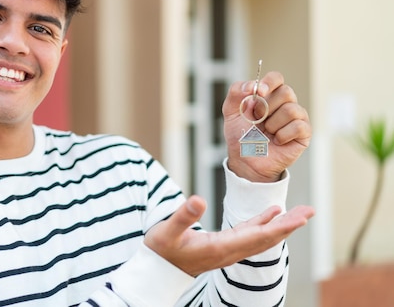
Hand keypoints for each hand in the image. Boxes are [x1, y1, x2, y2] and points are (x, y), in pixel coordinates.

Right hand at [144, 196, 314, 276]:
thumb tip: (198, 199)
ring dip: (282, 225)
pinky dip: (264, 223)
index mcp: (220, 248)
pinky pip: (251, 234)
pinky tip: (273, 213)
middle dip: (289, 225)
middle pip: (266, 239)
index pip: (256, 237)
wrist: (158, 269)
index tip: (299, 219)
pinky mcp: (225, 245)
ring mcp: (229, 250)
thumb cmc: (161, 250)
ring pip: (262, 237)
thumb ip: (183, 216)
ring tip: (300, 213)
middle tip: (310, 212)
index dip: (279, 227)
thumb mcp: (167, 231)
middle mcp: (230, 251)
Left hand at [222, 71, 310, 181]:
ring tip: (267, 133)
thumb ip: (236, 92)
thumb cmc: (240, 136)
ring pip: (291, 110)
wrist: (245, 161)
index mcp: (268, 95)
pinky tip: (276, 141)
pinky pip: (298, 126)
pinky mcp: (303, 133)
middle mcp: (284, 104)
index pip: (276, 78)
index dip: (269, 82)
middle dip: (267, 108)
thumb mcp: (230, 112)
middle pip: (286, 91)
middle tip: (258, 121)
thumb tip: (252, 85)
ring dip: (273, 124)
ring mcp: (296, 118)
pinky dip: (283, 135)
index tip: (259, 92)